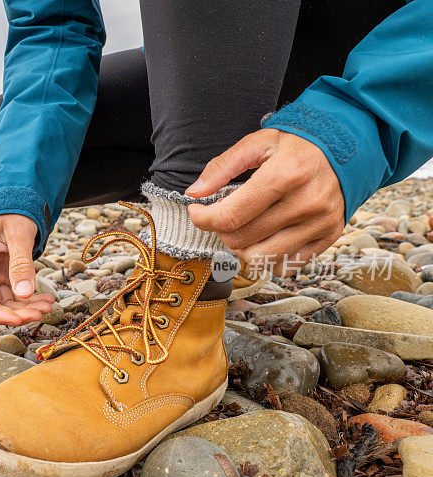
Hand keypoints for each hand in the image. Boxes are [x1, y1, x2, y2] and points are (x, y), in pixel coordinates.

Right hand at [0, 214, 53, 324]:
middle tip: (38, 314)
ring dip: (26, 308)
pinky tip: (47, 299)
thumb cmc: (13, 212)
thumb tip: (24, 295)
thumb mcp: (18, 235)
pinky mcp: (7, 275)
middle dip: (15, 313)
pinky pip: (17, 293)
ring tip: (48, 306)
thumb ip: (21, 264)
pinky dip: (31, 299)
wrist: (18, 201)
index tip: (16, 319)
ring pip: (7, 302)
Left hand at [185, 129, 344, 276]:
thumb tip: (194, 193)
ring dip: (242, 247)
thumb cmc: (299, 144)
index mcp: (286, 175)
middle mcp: (306, 203)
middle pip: (243, 239)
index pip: (231, 216)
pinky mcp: (328, 238)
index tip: (197, 211)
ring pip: (262, 259)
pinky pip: (286, 266)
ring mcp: (320, 224)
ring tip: (244, 226)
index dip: (204, 218)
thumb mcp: (259, 142)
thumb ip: (223, 166)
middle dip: (222, 230)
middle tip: (223, 213)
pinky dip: (267, 258)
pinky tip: (265, 236)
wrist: (351, 146)